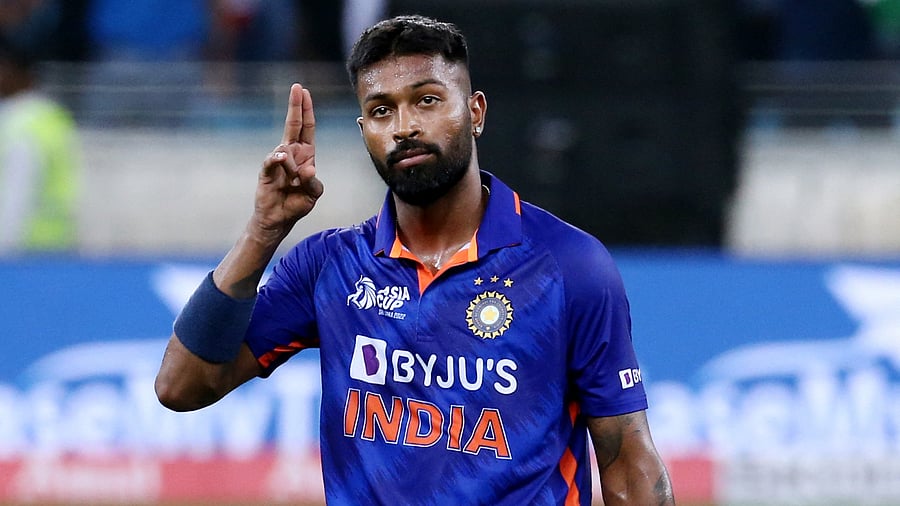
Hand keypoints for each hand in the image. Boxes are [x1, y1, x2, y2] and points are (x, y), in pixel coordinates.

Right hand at [252, 83, 323, 241]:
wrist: (278, 219)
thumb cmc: (297, 204)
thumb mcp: (313, 193)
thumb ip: (313, 181)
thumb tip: (309, 169)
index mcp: (306, 155)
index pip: (307, 128)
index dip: (307, 110)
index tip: (305, 92)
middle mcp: (291, 154)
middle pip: (293, 125)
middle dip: (296, 106)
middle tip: (297, 88)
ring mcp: (278, 161)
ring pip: (286, 150)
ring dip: (293, 166)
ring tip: (294, 182)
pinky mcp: (266, 171)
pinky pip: (272, 160)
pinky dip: (278, 159)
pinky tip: (282, 159)